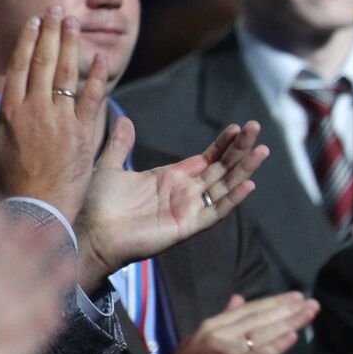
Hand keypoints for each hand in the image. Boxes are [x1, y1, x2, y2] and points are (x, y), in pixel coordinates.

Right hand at [0, 9, 106, 222]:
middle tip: (58, 10)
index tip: (34, 22)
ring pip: (66, 75)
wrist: (36, 208)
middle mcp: (36, 110)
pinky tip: (100, 59)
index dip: (28, 41)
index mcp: (10, 111)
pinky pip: (91, 100)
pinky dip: (96, 78)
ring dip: (72, 46)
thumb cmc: (7, 183)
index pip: (20, 67)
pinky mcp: (83, 134)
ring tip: (75, 23)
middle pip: (44, 62)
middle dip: (51, 33)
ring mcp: (61, 120)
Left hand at [74, 118, 268, 288]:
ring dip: (245, 169)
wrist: (89, 233)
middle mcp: (186, 193)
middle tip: (256, 127)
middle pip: (222, 168)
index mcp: (172, 178)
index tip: (237, 127)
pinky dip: (233, 199)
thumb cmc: (97, 206)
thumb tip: (123, 119)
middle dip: (240, 149)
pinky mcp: (188, 226)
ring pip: (225, 186)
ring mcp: (189, 209)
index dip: (224, 144)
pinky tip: (249, 184)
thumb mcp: (109, 167)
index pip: (208, 158)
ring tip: (262, 150)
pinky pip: (216, 211)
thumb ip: (120, 145)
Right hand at [149, 292, 317, 353]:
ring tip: (310, 314)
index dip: (274, 301)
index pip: (249, 308)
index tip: (295, 297)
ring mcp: (227, 350)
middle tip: (311, 302)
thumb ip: (223, 318)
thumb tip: (239, 298)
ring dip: (290, 322)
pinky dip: (278, 346)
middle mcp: (220, 332)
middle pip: (260, 317)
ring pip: (264, 332)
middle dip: (288, 309)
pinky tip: (294, 337)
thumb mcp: (200, 337)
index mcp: (212, 324)